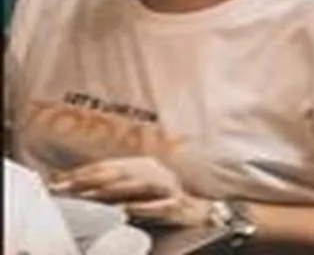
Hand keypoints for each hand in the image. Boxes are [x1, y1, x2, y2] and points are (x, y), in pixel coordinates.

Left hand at [51, 157, 211, 229]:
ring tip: (90, 198)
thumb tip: (69, 183)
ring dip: (113, 192)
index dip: (82, 172)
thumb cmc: (155, 202)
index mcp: (143, 165)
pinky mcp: (176, 203)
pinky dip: (142, 207)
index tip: (57, 182)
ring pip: (138, 185)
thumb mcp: (131, 191)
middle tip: (65, 188)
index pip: (108, 165)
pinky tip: (125, 211)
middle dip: (90, 180)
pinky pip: (158, 205)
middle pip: (120, 172)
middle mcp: (155, 171)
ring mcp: (167, 186)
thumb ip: (108, 187)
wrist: (193, 212)